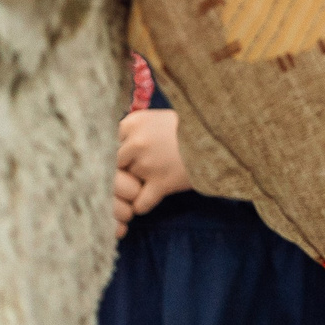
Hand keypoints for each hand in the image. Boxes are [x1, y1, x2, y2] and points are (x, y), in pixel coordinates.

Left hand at [112, 109, 187, 236]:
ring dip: (133, 190)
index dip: (110, 157)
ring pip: (124, 187)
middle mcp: (136, 142)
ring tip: (145, 185)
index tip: (117, 163)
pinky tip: (152, 197)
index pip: (103, 145)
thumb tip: (110, 150)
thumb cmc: (189, 128)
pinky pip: (140, 205)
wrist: (221, 135)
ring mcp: (148, 164)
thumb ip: (133, 131)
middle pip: (112, 168)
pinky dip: (143, 205)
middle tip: (129, 179)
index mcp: (132, 123)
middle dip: (120, 175)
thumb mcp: (157, 119)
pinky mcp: (162, 183)